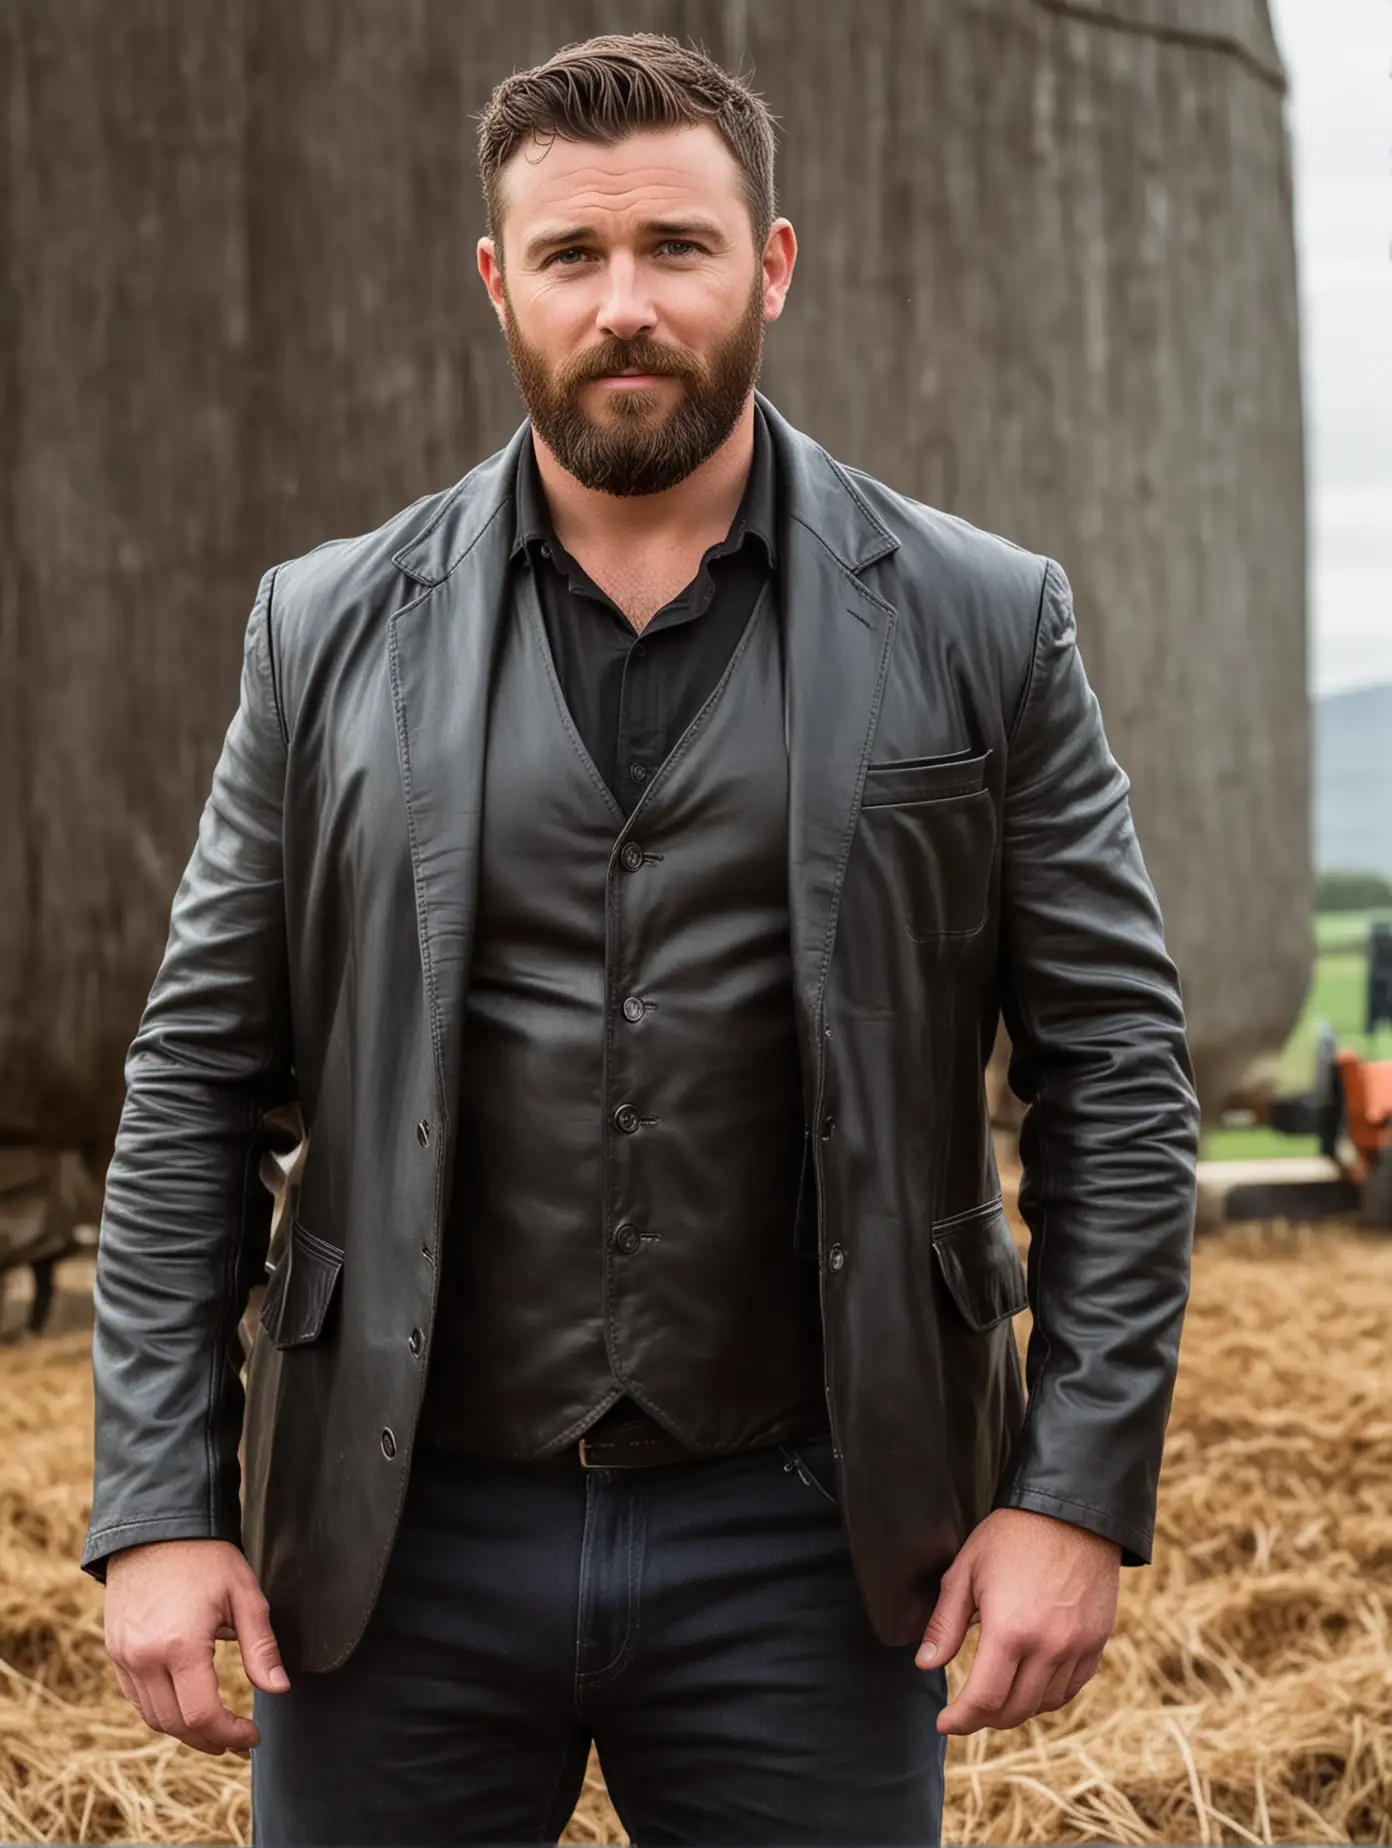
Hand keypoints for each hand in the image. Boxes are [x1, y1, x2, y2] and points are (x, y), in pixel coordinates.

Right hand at [103, 1538, 290, 1755]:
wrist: (155, 1528)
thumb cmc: (206, 1557)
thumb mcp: (244, 1595)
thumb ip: (261, 1647)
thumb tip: (279, 1689)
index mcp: (180, 1645)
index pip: (203, 1714)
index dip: (230, 1733)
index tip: (252, 1737)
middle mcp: (145, 1658)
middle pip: (176, 1724)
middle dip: (209, 1739)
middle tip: (236, 1739)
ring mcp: (124, 1657)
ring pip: (153, 1717)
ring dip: (184, 1730)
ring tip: (214, 1728)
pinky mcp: (114, 1651)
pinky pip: (136, 1698)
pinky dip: (161, 1710)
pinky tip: (184, 1704)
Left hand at [914, 1507, 1119, 1733]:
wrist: (1072, 1513)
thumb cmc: (1012, 1536)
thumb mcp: (966, 1571)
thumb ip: (946, 1623)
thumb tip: (925, 1664)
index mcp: (1010, 1630)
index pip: (984, 1699)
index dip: (961, 1720)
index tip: (945, 1723)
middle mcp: (1048, 1647)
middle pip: (1015, 1711)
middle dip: (984, 1718)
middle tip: (967, 1711)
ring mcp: (1076, 1648)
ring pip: (1044, 1705)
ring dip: (1017, 1709)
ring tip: (996, 1694)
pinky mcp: (1096, 1643)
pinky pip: (1071, 1688)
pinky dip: (1047, 1695)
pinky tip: (1030, 1682)